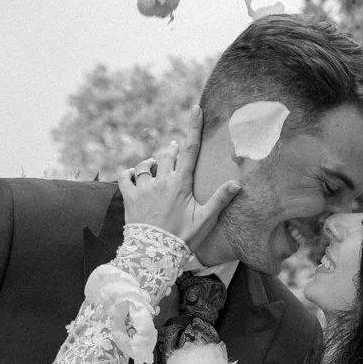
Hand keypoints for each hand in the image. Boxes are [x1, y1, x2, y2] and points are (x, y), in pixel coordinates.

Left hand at [117, 108, 239, 251]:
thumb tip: (237, 183)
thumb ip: (219, 200)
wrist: (154, 254)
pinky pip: (125, 178)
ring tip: (155, 165)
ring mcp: (144, 189)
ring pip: (146, 165)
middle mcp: (161, 181)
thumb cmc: (182, 238)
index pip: (190, 150)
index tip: (195, 109)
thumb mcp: (204, 220)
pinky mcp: (130, 198)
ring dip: (152, 162)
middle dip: (172, 150)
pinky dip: (129, 174)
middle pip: (167, 154)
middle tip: (176, 150)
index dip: (193, 128)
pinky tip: (134, 175)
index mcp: (180, 184)